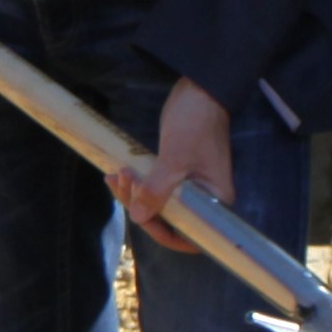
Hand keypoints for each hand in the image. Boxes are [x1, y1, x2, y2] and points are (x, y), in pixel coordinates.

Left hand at [112, 77, 234, 255]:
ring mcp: (188, 188)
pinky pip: (152, 189)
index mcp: (215, 202)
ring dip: (132, 194)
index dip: (162, 232)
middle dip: (140, 206)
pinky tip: (117, 174)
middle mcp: (204, 200)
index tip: (139, 214)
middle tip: (123, 181)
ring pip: (156, 205)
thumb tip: (139, 217)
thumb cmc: (195, 124)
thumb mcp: (175, 158)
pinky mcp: (174, 175)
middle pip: (168, 221)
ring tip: (116, 175)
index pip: (191, 237)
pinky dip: (134, 185)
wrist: (198, 93)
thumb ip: (158, 189)